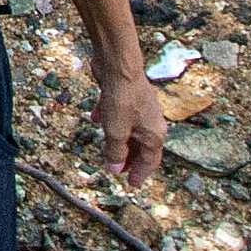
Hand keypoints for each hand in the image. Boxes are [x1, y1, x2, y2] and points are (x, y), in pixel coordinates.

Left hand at [90, 55, 165, 192]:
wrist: (118, 66)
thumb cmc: (121, 99)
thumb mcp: (116, 132)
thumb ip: (115, 152)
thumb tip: (115, 168)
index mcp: (154, 134)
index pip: (150, 161)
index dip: (140, 173)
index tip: (132, 184)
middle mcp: (152, 122)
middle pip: (141, 147)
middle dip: (128, 159)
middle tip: (118, 170)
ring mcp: (142, 108)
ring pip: (130, 130)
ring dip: (119, 140)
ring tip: (107, 149)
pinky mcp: (129, 97)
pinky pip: (120, 113)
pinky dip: (110, 118)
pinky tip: (96, 118)